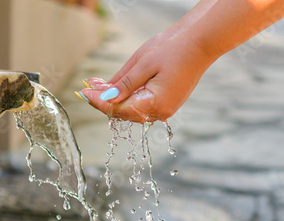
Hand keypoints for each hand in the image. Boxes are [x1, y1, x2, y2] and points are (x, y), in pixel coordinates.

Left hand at [78, 30, 212, 122]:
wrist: (200, 44)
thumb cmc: (174, 49)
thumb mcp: (143, 64)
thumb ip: (124, 84)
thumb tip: (106, 99)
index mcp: (155, 104)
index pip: (119, 109)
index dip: (99, 102)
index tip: (83, 93)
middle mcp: (161, 112)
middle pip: (124, 113)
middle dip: (104, 101)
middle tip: (87, 89)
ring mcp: (165, 109)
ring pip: (132, 110)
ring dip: (115, 100)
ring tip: (98, 87)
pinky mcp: (167, 103)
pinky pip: (142, 105)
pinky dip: (128, 98)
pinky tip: (116, 87)